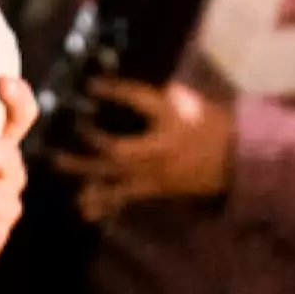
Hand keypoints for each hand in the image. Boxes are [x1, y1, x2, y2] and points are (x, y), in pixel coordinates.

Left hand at [44, 78, 234, 224]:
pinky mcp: (156, 190)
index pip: (138, 101)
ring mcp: (157, 174)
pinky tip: (83, 209)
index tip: (90, 85)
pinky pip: (126, 198)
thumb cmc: (209, 124)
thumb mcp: (184, 102)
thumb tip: (111, 84)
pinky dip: (104, 202)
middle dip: (88, 141)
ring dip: (85, 172)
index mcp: (171, 122)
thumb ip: (150, 95)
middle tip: (64, 128)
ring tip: (57, 163)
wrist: (237, 159)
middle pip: (117, 148)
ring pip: (116, 176)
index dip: (114, 91)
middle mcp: (160, 151)